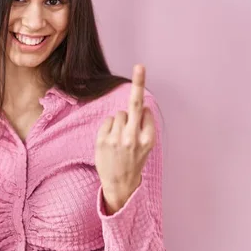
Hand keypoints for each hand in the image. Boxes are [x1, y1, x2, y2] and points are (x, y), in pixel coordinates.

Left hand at [95, 64, 156, 213]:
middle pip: (135, 104)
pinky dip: (110, 127)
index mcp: (148, 139)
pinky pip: (108, 121)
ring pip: (118, 114)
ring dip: (119, 122)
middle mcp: (133, 137)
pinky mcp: (103, 140)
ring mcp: (117, 138)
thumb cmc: (134, 162)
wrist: (121, 184)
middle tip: (140, 65)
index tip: (142, 82)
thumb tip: (140, 106)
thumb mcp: (146, 147)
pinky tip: (111, 141)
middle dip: (139, 84)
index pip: (145, 112)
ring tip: (120, 140)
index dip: (142, 110)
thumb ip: (144, 127)